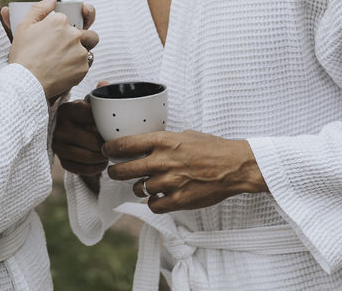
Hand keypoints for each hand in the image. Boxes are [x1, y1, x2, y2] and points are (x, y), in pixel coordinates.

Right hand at [5, 0, 91, 98]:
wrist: (26, 81)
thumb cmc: (23, 54)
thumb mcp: (23, 26)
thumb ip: (40, 8)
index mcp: (60, 21)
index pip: (67, 19)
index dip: (61, 28)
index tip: (52, 36)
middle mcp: (74, 34)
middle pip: (87, 33)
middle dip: (80, 38)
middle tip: (64, 48)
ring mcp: (80, 51)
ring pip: (87, 49)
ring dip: (78, 53)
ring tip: (62, 61)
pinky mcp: (83, 68)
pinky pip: (85, 65)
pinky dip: (76, 67)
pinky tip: (62, 70)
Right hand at [52, 98, 106, 177]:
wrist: (70, 131)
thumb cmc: (86, 116)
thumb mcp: (91, 104)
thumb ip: (100, 95)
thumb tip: (104, 84)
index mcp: (67, 109)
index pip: (90, 117)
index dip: (104, 123)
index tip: (110, 125)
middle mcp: (58, 127)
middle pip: (91, 141)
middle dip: (106, 145)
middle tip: (113, 144)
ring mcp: (57, 145)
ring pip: (86, 156)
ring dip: (101, 158)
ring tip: (108, 153)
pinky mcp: (60, 160)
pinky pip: (80, 169)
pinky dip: (94, 168)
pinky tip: (100, 163)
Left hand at [105, 130, 267, 213]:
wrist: (235, 166)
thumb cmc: (212, 148)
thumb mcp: (184, 135)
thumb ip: (163, 141)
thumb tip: (145, 144)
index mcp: (163, 141)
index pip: (125, 144)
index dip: (111, 149)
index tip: (106, 151)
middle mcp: (163, 161)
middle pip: (124, 170)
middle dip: (115, 172)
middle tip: (114, 172)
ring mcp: (170, 182)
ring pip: (139, 188)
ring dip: (139, 187)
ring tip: (144, 184)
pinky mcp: (179, 200)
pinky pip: (154, 205)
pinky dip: (153, 202)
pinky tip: (159, 197)